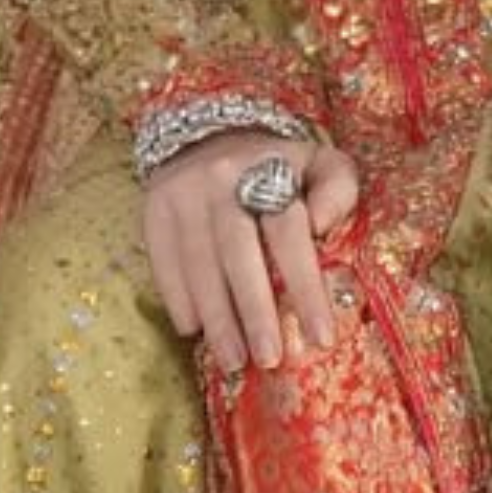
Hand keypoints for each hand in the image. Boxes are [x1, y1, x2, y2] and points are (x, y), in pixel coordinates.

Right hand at [142, 128, 363, 377]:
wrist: (209, 132)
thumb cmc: (278, 164)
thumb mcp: (319, 162)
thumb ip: (337, 190)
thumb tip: (323, 227)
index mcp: (270, 168)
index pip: (288, 233)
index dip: (305, 287)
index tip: (321, 336)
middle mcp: (222, 179)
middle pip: (238, 254)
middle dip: (255, 312)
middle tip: (270, 359)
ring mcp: (183, 194)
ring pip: (199, 264)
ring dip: (217, 318)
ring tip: (234, 360)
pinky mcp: (154, 209)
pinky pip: (163, 262)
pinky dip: (178, 300)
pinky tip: (194, 331)